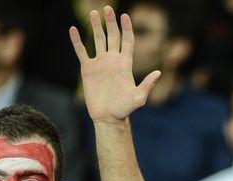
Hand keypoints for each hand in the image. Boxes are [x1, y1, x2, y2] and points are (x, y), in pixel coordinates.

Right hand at [70, 6, 160, 123]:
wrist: (108, 117)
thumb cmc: (124, 109)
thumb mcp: (138, 98)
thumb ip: (147, 85)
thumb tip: (158, 73)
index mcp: (125, 64)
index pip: (127, 41)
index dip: (127, 28)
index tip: (125, 15)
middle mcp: (113, 60)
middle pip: (112, 36)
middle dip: (110, 22)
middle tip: (107, 8)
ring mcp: (100, 64)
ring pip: (97, 40)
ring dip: (95, 26)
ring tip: (93, 13)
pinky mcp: (88, 69)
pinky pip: (82, 52)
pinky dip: (77, 41)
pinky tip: (74, 29)